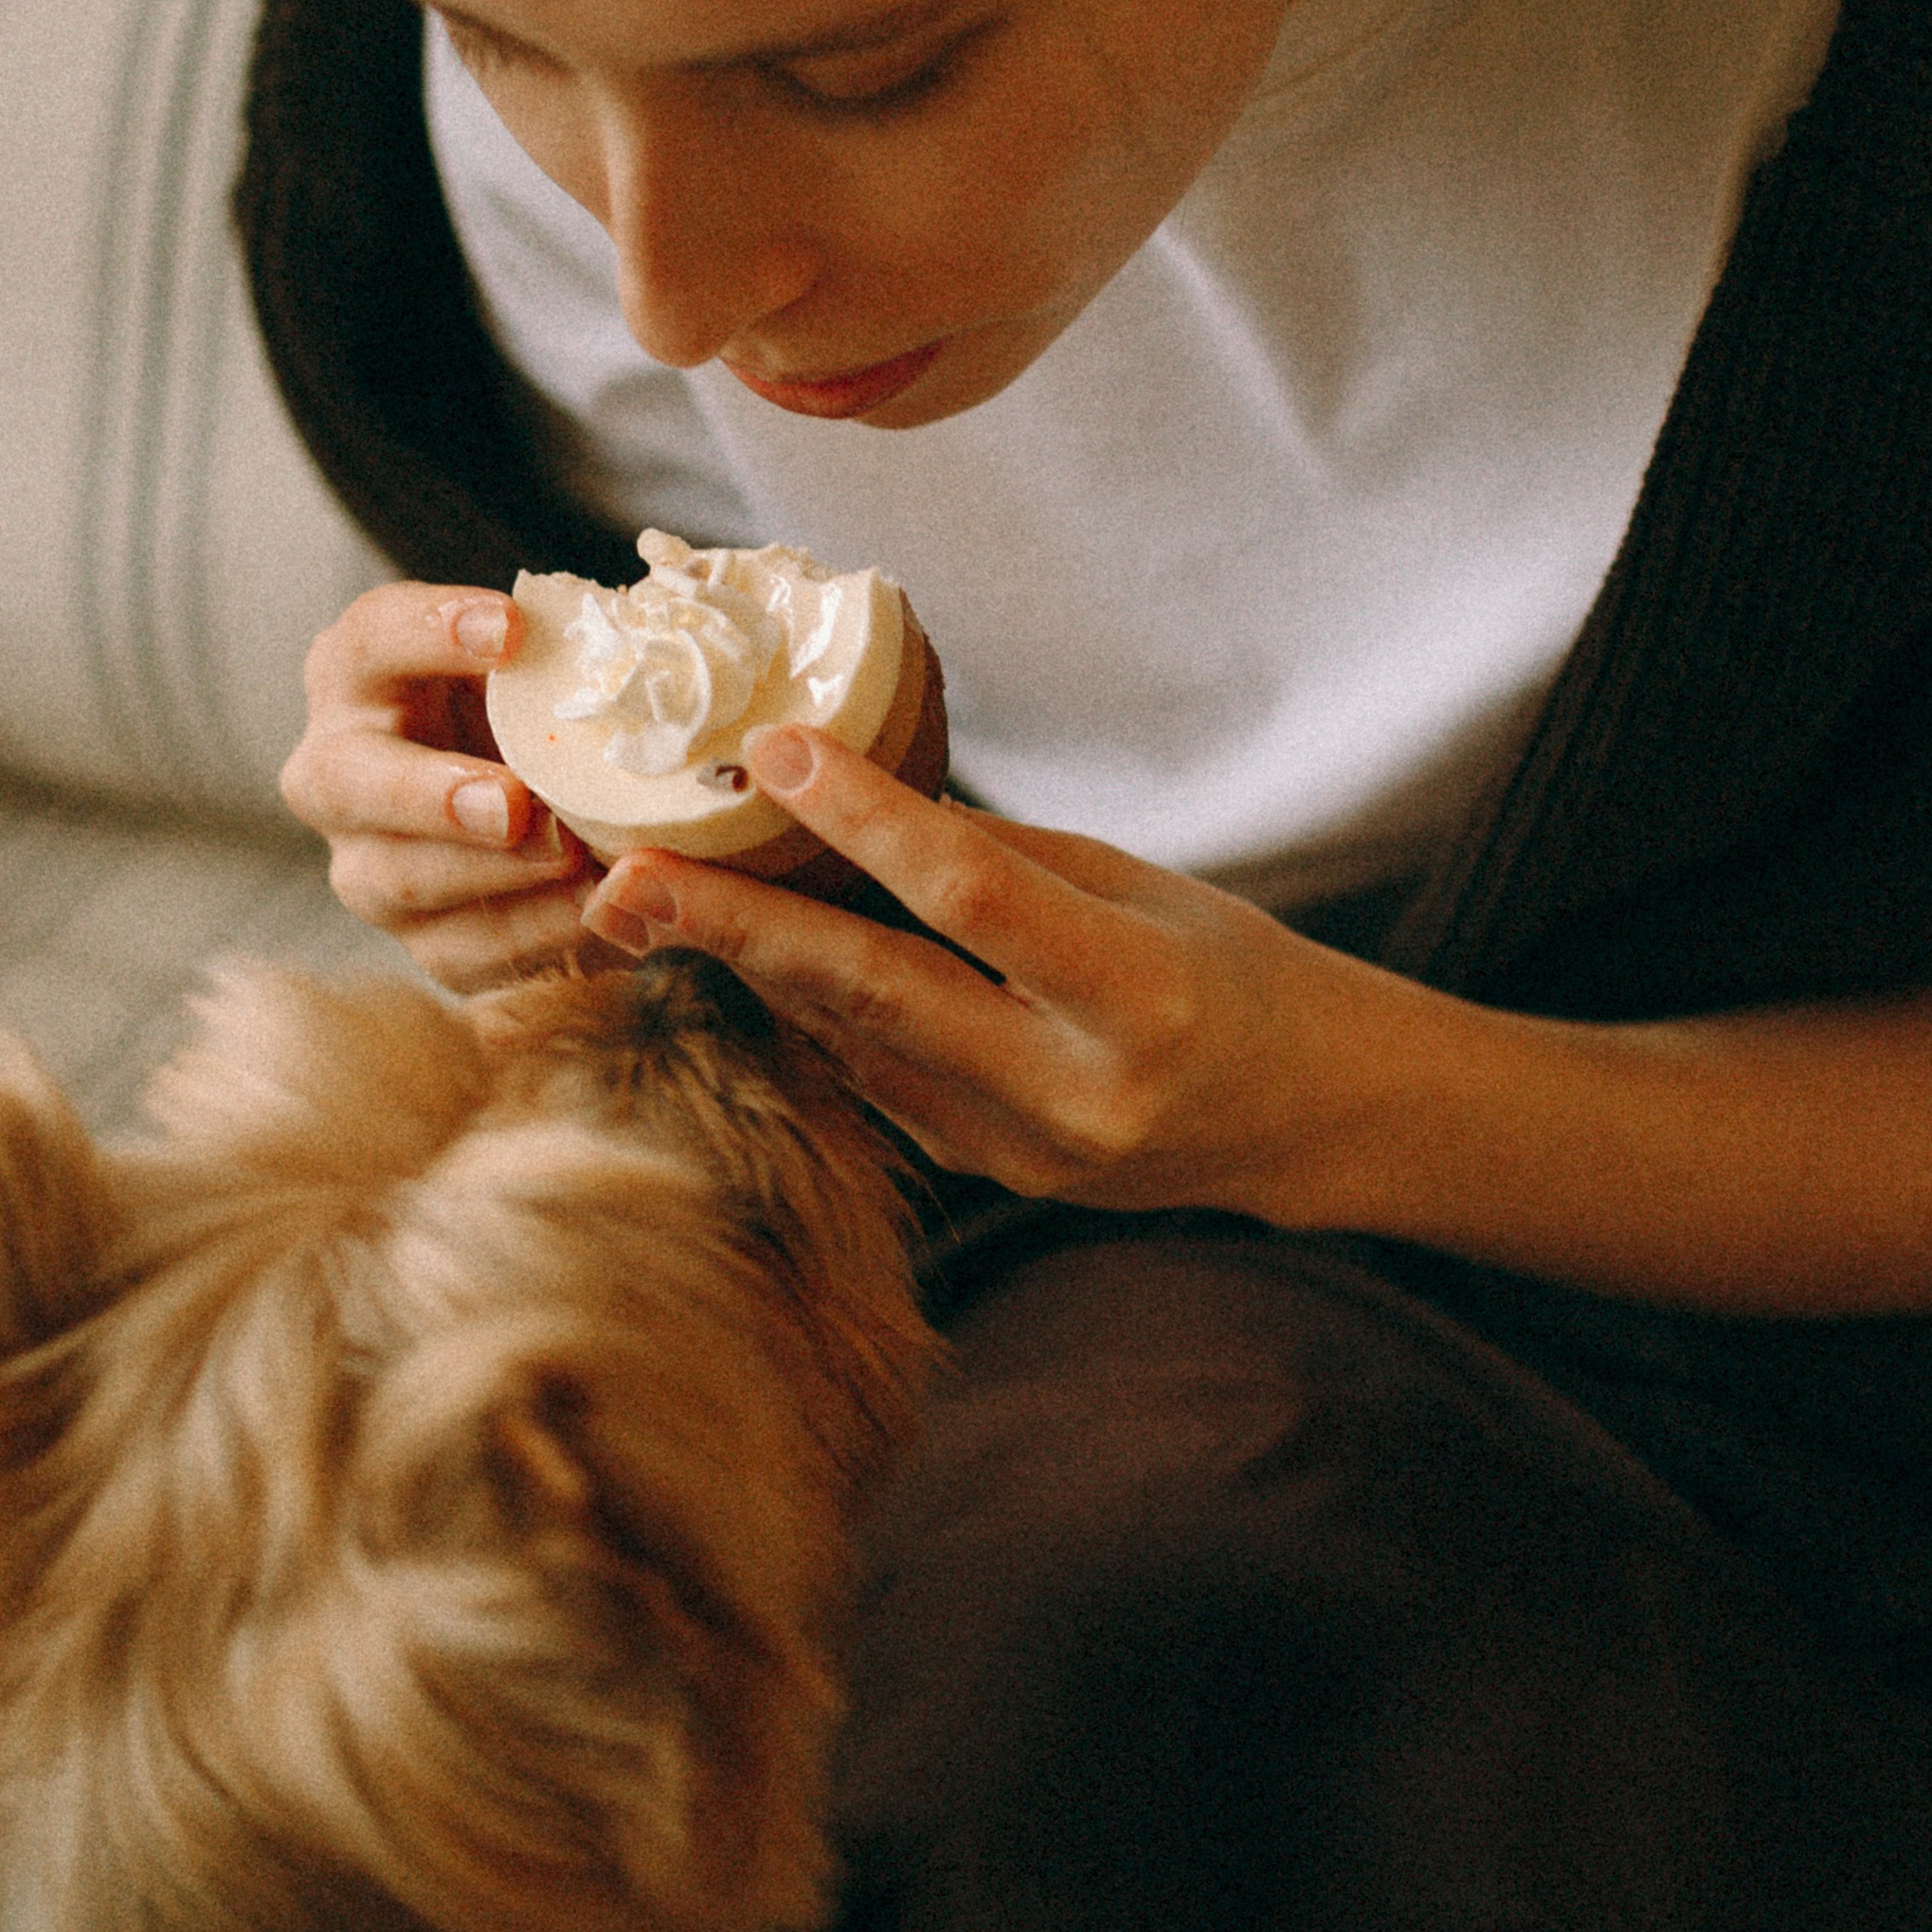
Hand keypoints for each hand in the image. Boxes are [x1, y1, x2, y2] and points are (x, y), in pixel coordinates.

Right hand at [282, 583, 601, 990]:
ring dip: (488, 873)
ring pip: (397, 878)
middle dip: (429, 794)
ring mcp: (367, 865)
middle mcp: (337, 772)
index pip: (368, 639)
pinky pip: (462, 949)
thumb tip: (643, 640)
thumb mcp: (542, 670)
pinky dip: (533, 931)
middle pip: (341, 779)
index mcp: (358, 675)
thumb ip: (568, 657)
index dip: (429, 631)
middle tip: (512, 802)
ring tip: (571, 855)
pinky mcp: (422, 939)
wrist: (551, 811)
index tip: (513, 629)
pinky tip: (593, 908)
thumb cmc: (539, 710)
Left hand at [578, 726, 1408, 1216]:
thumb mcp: (1138, 887)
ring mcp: (1027, 1155)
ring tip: (646, 907)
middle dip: (739, 931)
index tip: (772, 752)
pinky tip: (743, 961)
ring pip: (856, 1046)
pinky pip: (878, 1084)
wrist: (1304, 1117)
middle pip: (876, 996)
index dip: (865, 822)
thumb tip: (848, 802)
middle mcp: (1075, 1092)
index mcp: (1137, 997)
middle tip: (626, 880)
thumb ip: (998, 859)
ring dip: (749, 971)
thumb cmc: (1230, 972)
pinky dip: (811, 1016)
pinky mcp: (993, 1180)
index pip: (973, 898)